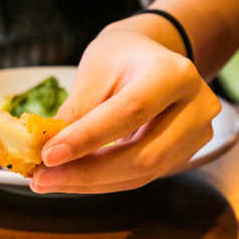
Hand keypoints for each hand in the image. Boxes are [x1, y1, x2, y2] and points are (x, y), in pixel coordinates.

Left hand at [31, 28, 220, 193]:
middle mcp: (196, 107)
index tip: (48, 155)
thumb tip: (47, 151)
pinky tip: (69, 178)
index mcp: (174, 74)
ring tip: (46, 181)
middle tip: (40, 178)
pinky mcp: (186, 155)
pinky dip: (101, 181)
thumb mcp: (94, 71)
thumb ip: (76, 110)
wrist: (149, 55)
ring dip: (90, 182)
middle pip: (143, 155)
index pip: (129, 112)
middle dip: (87, 172)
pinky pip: (140, 176)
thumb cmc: (118, 58)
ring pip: (141, 173)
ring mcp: (197, 135)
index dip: (88, 138)